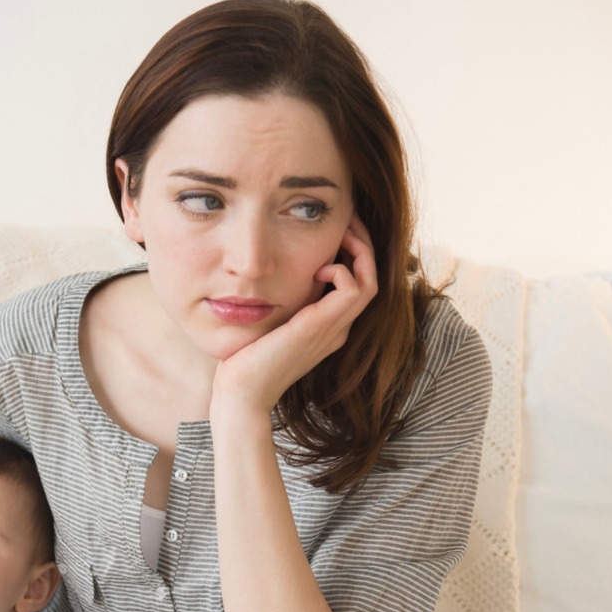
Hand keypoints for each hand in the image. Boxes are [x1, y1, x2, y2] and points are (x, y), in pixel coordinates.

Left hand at [211, 215, 377, 417]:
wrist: (241, 393)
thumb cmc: (246, 359)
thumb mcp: (269, 319)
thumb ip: (280, 298)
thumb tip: (273, 269)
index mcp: (328, 325)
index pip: (358, 281)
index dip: (353, 250)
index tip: (335, 228)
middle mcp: (337, 327)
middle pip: (371, 277)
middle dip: (362, 242)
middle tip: (345, 219)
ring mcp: (333, 329)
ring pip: (369, 282)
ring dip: (359, 251)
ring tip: (340, 233)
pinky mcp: (319, 328)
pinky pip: (353, 291)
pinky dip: (342, 271)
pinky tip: (317, 267)